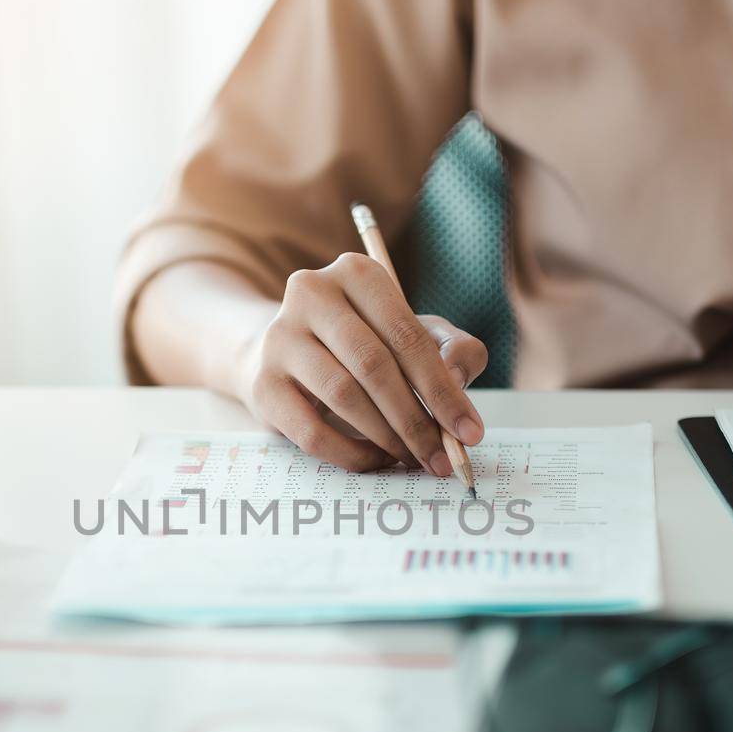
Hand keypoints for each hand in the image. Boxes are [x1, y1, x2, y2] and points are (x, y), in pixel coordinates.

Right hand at [237, 253, 487, 472]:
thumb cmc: (364, 343)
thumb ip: (453, 349)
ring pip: (344, 396)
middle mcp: (311, 293)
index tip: (469, 432)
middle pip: (374, 365)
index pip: (407, 334)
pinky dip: (352, 453)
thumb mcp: (415, 333)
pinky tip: (377, 459)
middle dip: (417, 419)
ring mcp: (280, 338)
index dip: (443, 389)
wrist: (285, 354)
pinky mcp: (262, 384)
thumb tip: (456, 380)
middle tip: (442, 457)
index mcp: (357, 272)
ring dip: (388, 437)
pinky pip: (313, 431)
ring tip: (413, 458)